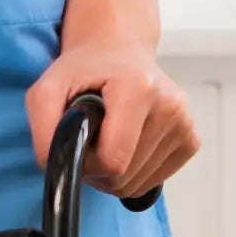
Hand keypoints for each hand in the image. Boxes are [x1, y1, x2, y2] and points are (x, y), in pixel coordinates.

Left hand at [25, 37, 200, 202]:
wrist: (118, 51)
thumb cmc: (84, 72)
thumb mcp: (47, 90)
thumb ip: (44, 129)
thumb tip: (59, 166)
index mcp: (139, 88)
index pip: (112, 161)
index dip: (87, 164)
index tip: (81, 142)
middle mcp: (170, 105)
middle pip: (125, 177)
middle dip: (100, 169)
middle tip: (94, 138)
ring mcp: (185, 124)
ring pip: (139, 184)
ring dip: (116, 172)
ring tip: (110, 139)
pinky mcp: (191, 140)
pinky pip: (155, 181)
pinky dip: (135, 172)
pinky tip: (129, 144)